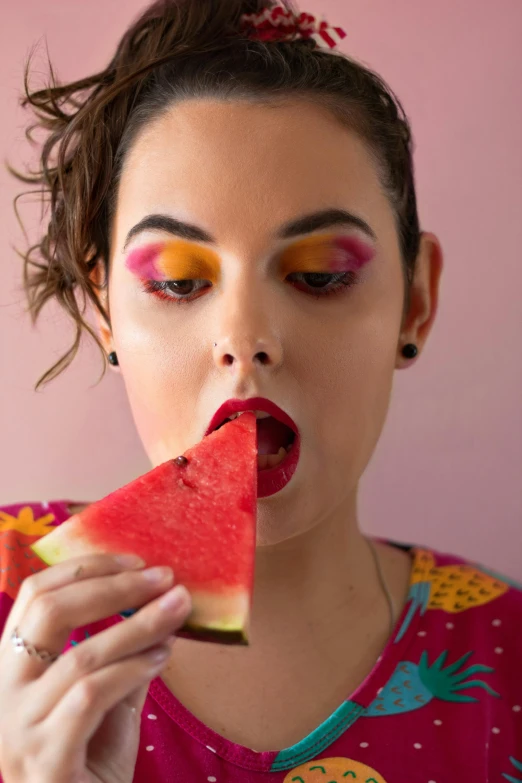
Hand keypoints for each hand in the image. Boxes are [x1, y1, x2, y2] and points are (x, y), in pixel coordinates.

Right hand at [0, 553, 190, 782]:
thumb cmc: (91, 761)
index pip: (35, 594)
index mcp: (12, 666)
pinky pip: (91, 696)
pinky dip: (132, 668)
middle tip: (165, 578)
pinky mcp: (45, 760)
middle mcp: (3, 693)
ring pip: (80, 655)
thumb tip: (161, 600)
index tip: (137, 561)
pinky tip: (163, 658)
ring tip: (177, 611)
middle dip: (114, 586)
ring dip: (138, 626)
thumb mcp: (107, 696)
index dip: (86, 567)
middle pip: (49, 611)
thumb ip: (122, 652)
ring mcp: (19, 728)